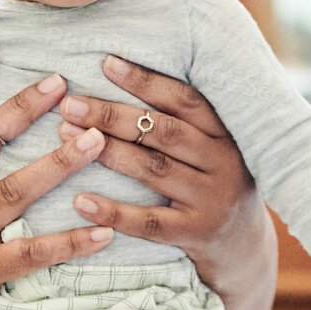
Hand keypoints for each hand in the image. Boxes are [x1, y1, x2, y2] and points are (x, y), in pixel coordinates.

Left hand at [53, 54, 273, 302]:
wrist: (245, 245)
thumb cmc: (212, 183)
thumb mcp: (211, 149)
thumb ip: (181, 122)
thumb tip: (121, 75)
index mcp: (225, 134)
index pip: (184, 100)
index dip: (146, 81)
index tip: (106, 64)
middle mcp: (223, 163)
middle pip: (164, 132)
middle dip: (114, 116)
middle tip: (71, 105)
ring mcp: (211, 201)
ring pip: (154, 170)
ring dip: (108, 152)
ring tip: (66, 137)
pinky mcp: (195, 234)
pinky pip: (149, 222)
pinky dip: (113, 211)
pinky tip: (80, 200)